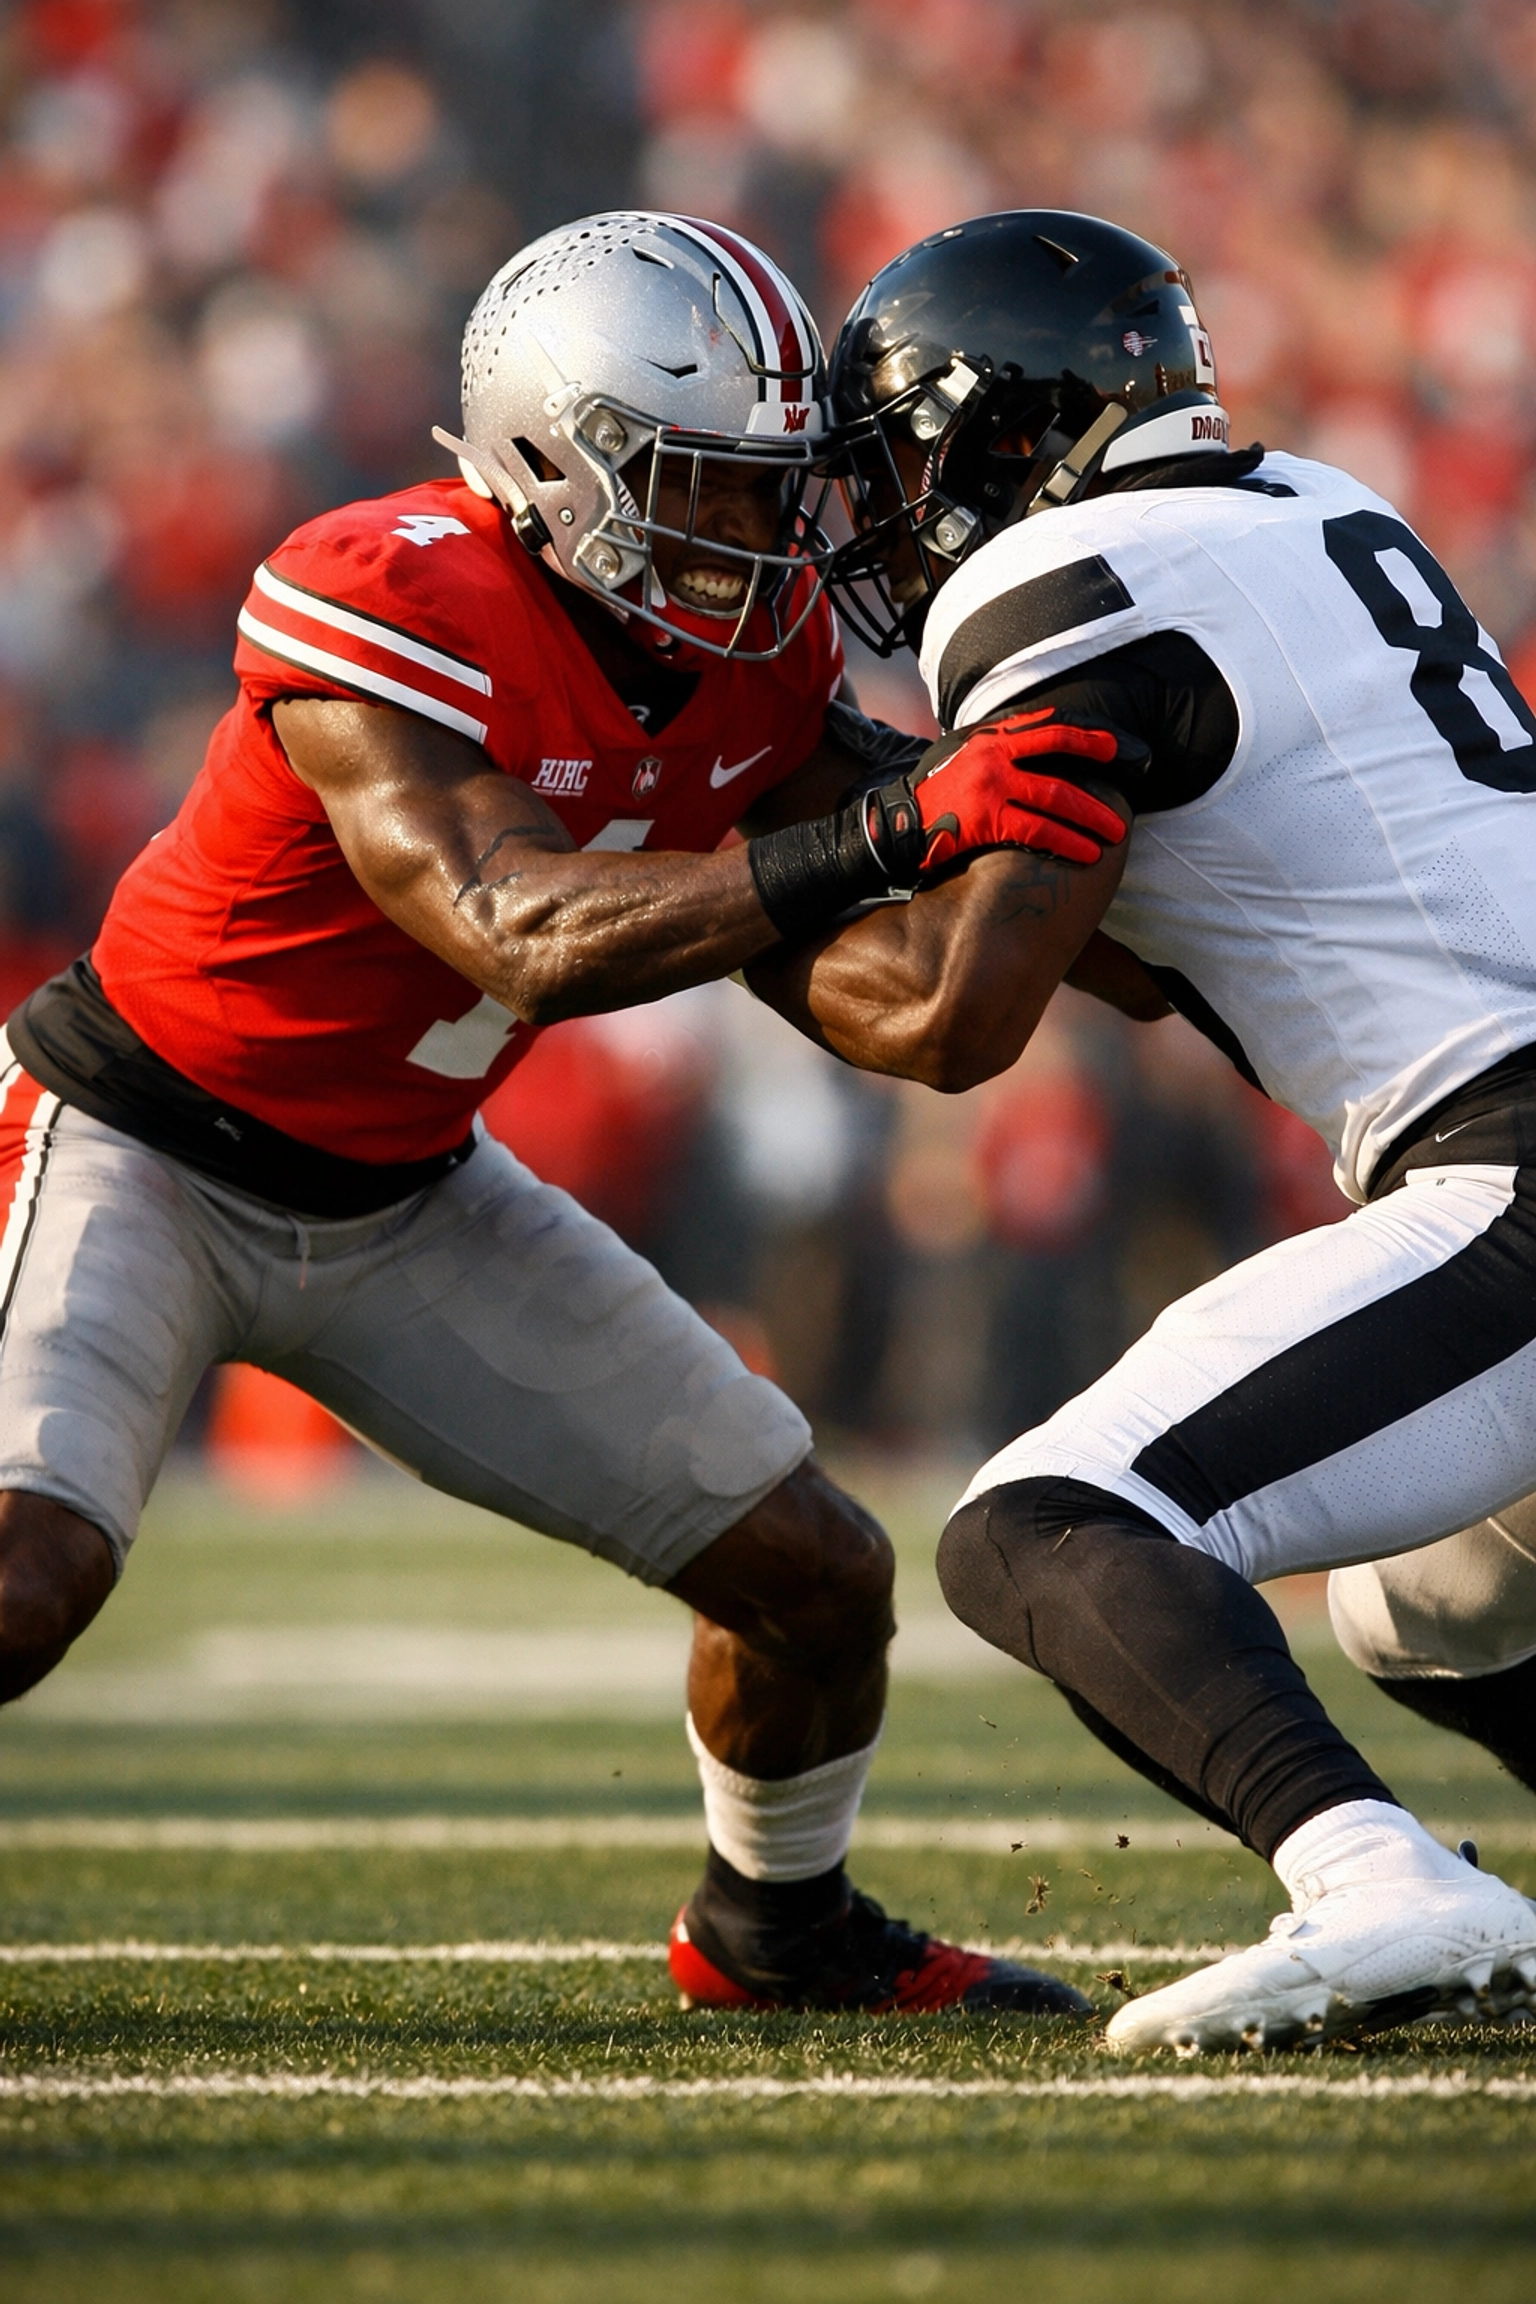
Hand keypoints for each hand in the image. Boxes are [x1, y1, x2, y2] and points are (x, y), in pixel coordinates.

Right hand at [905, 709, 1135, 871]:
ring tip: (1114, 832)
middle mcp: (992, 753)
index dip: (1082, 734)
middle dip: (1096, 766)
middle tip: (1124, 786)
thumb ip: (991, 754)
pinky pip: (1038, 829)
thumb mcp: (958, 760)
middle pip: (1058, 750)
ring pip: (1056, 795)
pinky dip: (1067, 843)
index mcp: (987, 737)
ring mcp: (990, 783)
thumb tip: (1028, 761)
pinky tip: (1086, 854)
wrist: (893, 826)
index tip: (1110, 745)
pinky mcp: (987, 817)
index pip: (1044, 724)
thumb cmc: (929, 800)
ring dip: (1091, 815)